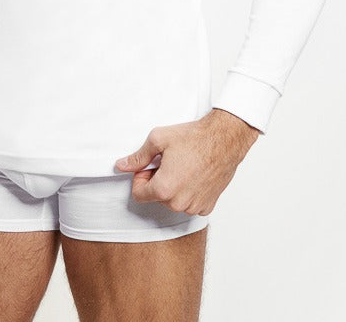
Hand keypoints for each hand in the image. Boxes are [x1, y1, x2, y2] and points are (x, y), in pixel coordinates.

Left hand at [114, 108, 259, 215]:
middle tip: (169, 161)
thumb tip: (121, 166)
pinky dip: (189, 192)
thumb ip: (137, 157)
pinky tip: (195, 174)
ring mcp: (194, 207)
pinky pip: (189, 203)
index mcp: (164, 189)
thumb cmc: (193, 138)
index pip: (138, 194)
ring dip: (174, 187)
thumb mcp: (158, 140)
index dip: (141, 177)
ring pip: (173, 201)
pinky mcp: (207, 206)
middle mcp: (179, 203)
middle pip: (156, 197)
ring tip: (184, 166)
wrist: (224, 139)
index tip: (151, 165)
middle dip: (158, 181)